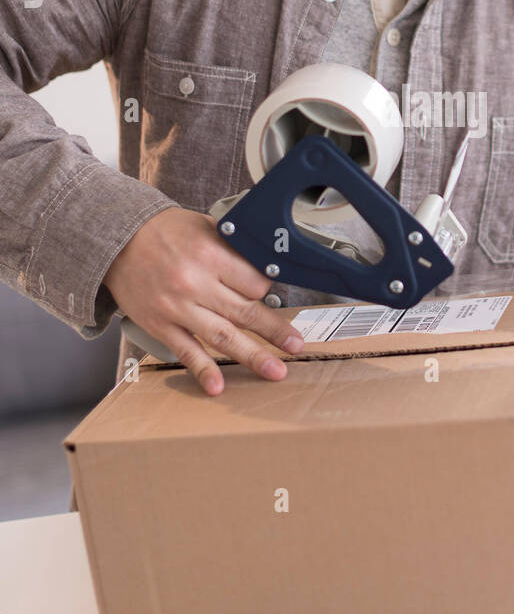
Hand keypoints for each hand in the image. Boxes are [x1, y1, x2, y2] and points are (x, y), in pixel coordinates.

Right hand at [104, 207, 304, 395]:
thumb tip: (264, 268)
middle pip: (245, 312)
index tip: (273, 294)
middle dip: (275, 331)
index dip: (268, 289)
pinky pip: (186, 351)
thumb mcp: (204, 226)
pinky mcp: (160, 325)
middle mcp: (195, 283)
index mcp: (210, 254)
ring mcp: (177, 307)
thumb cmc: (163, 231)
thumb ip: (232, 249)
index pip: (254, 281)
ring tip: (275, 371)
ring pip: (223, 336)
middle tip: (297, 346)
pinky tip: (218, 387)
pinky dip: (204, 370)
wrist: (115, 240)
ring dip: (253, 356)